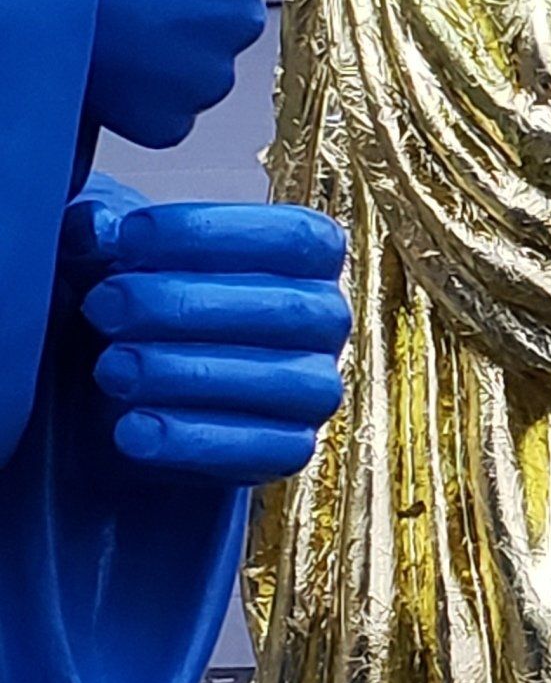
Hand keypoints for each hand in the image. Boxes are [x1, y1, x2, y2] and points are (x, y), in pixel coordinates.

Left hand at [67, 195, 349, 483]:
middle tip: (102, 307)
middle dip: (182, 305)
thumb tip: (94, 230)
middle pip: (289, 309)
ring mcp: (313, 389)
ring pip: (281, 381)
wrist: (114, 394)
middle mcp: (324, 320)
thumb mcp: (104, 255)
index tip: (128, 237)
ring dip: (185, 374)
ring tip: (112, 369)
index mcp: (303, 256)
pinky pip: (266, 451)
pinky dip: (193, 442)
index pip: (294, 236)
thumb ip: (98, 232)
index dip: (211, 231)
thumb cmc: (128, 309)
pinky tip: (133, 429)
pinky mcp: (290, 451)